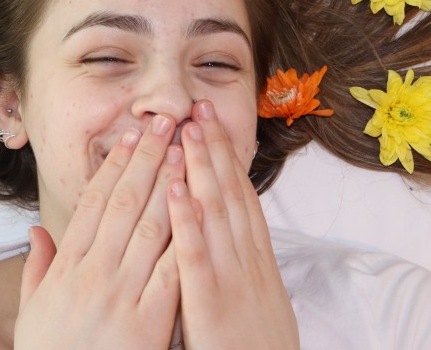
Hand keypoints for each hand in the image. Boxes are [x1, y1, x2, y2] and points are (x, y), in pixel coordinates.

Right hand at [14, 115, 184, 349]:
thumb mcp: (33, 314)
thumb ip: (36, 270)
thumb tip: (36, 232)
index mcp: (67, 269)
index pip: (94, 204)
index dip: (114, 166)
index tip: (130, 136)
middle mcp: (92, 274)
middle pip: (123, 203)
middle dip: (146, 158)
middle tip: (164, 121)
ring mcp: (119, 296)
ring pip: (147, 226)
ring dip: (168, 182)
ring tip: (184, 148)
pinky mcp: (146, 323)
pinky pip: (169, 271)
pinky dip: (182, 235)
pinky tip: (196, 206)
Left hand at [168, 101, 298, 348]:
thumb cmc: (253, 349)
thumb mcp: (254, 300)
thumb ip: (237, 264)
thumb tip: (224, 232)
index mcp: (255, 260)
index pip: (239, 196)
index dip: (225, 156)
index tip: (210, 122)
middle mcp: (247, 262)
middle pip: (230, 194)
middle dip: (215, 148)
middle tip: (199, 106)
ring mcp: (232, 281)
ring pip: (216, 215)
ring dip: (202, 170)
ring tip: (188, 131)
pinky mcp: (212, 305)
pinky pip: (196, 259)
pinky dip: (187, 223)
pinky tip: (175, 192)